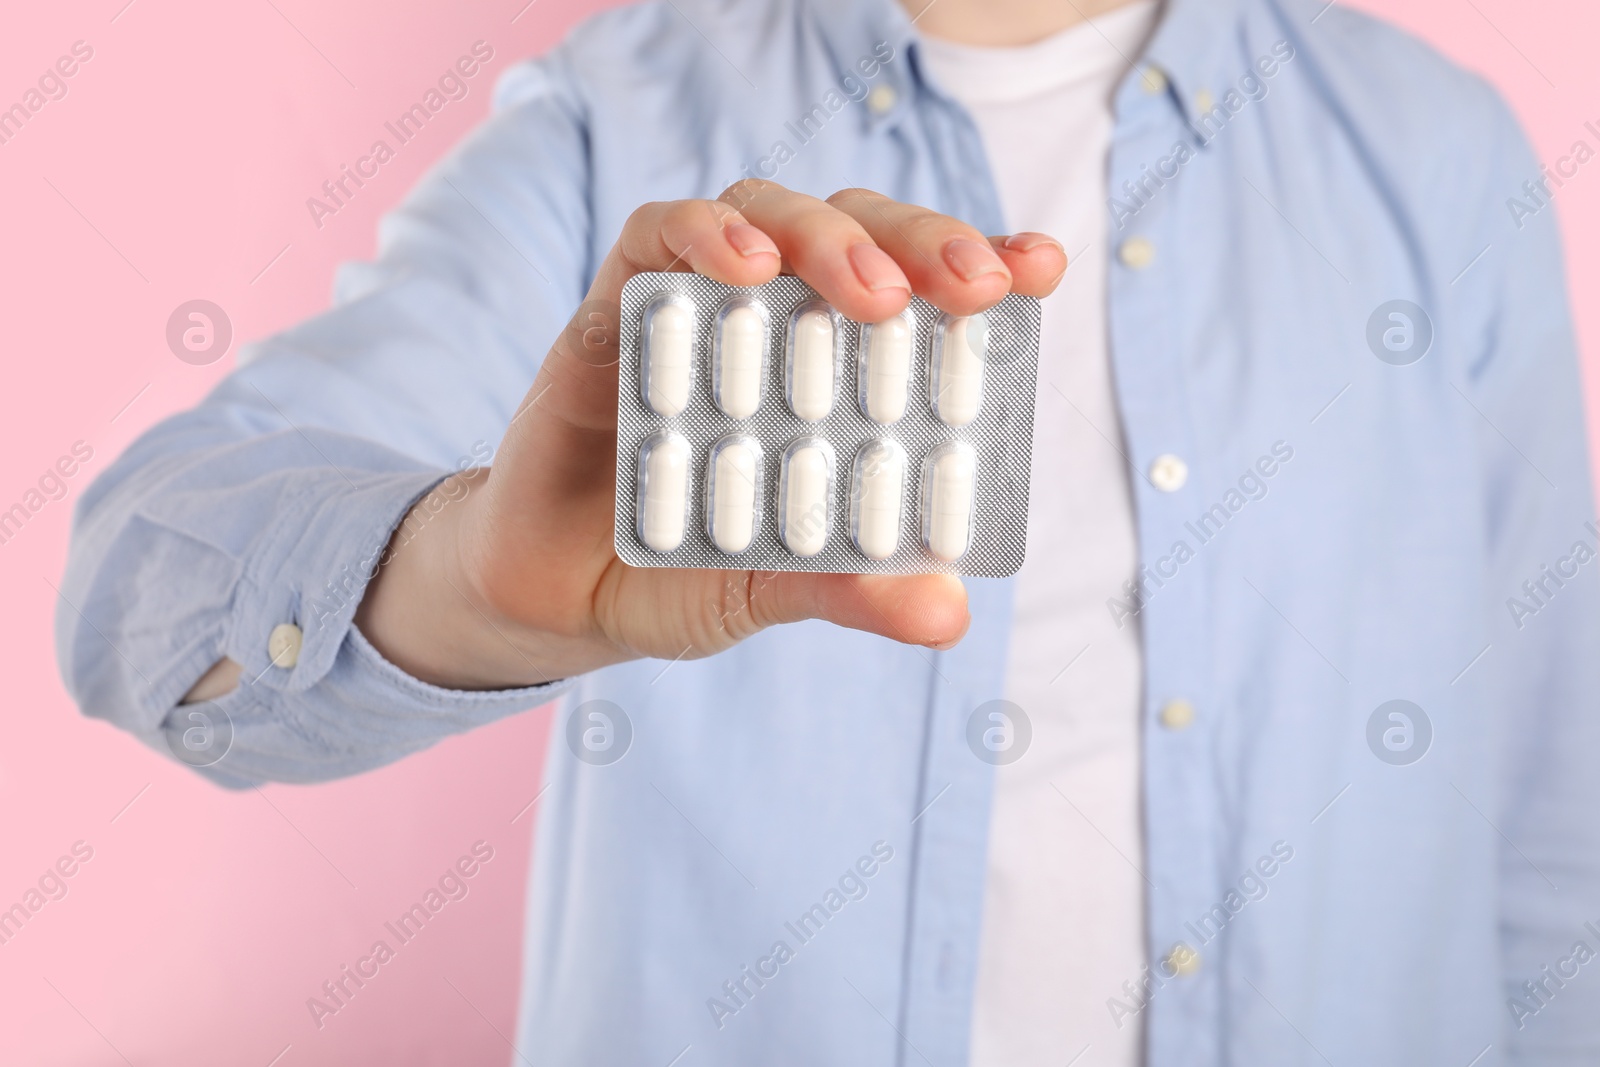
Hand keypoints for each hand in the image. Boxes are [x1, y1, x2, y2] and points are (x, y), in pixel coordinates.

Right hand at [353, 181, 1067, 689]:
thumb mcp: (772, 586)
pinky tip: (743, 263)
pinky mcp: (612, 309)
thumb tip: (949, 611)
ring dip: (829, 237)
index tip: (1042, 266)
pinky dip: (702, 234)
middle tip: (976, 283)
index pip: (919, 294)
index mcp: (832, 376)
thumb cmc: (673, 573)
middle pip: (858, 232)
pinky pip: (653, 236)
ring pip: (768, 212)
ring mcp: (693, 309)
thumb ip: (850, 588)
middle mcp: (772, 325)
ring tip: (872, 295)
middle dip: (924, 241)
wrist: (549, 596)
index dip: (984, 263)